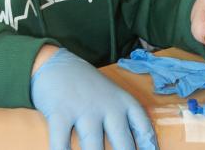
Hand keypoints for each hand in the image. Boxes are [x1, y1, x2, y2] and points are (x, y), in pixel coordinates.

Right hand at [31, 47, 155, 149]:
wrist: (56, 63)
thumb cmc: (88, 87)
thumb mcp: (112, 96)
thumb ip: (124, 119)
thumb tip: (135, 147)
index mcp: (124, 103)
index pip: (143, 128)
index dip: (149, 145)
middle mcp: (107, 107)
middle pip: (123, 143)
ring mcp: (83, 110)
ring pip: (93, 146)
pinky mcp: (60, 113)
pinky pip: (61, 142)